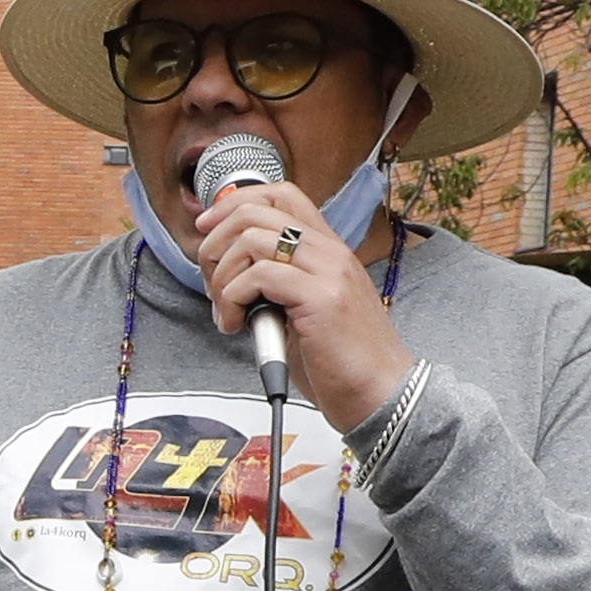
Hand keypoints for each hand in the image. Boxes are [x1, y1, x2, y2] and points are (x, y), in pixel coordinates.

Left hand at [183, 175, 415, 436]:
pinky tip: (237, 325)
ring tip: (226, 312)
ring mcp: (329, 271)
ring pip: (251, 240)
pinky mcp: (320, 298)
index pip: (281, 195)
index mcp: (328, 250)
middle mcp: (330, 252)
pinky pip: (258, 276)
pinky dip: (232, 299)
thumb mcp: (305, 309)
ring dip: (221, 277)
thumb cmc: (341, 362)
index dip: (235, 203)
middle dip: (215, 243)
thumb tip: (227, 275)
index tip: (207, 227)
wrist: (383, 394)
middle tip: (210, 282)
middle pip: (256, 211)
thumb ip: (276, 283)